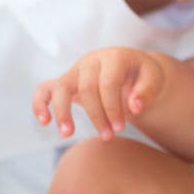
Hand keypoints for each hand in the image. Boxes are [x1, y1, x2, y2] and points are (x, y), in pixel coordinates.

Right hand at [31, 47, 164, 140]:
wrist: (133, 70)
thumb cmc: (143, 76)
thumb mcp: (153, 80)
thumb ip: (147, 92)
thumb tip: (135, 107)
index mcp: (114, 56)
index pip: (108, 82)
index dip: (112, 107)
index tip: (120, 128)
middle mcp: (92, 60)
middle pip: (86, 88)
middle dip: (96, 115)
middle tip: (108, 136)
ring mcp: (76, 70)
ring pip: (61, 87)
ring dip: (63, 111)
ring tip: (68, 134)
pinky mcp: (66, 80)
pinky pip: (45, 88)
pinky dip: (40, 103)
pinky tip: (44, 121)